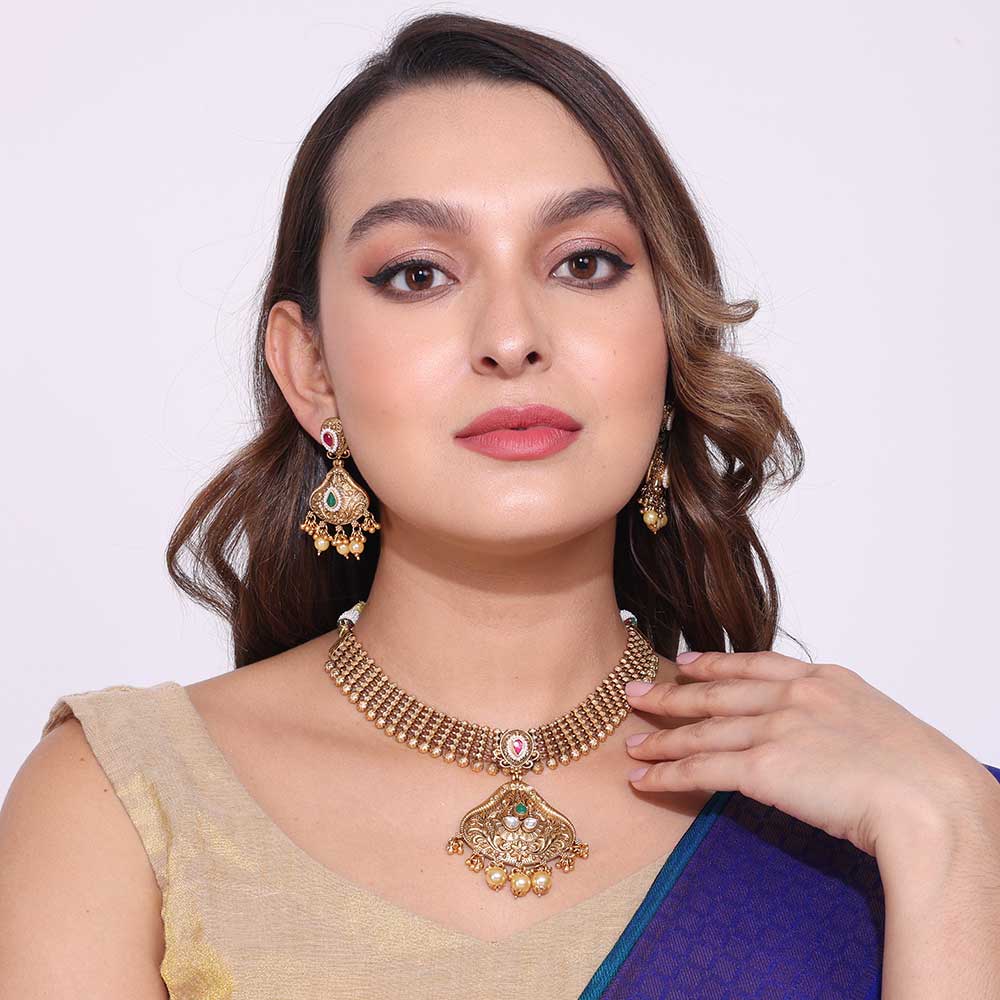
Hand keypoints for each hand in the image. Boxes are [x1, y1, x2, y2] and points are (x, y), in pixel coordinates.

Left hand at [623, 650, 989, 857]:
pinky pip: (701, 769)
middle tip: (635, 692)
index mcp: (826, 680)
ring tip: (630, 743)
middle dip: (671, 693)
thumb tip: (825, 741)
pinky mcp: (762, 767)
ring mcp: (776, 728)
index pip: (754, 664)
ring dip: (661, 738)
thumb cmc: (922, 775)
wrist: (931, 799)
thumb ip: (841, 723)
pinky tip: (644, 779)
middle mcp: (794, 696)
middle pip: (716, 692)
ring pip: (701, 731)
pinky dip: (668, 774)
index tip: (686, 662)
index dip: (714, 663)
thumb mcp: (880, 727)